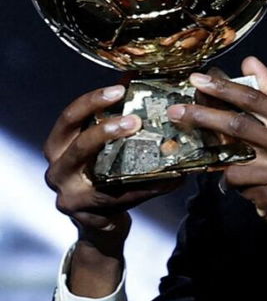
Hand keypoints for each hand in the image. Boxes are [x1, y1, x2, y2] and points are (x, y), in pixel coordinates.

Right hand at [44, 85, 183, 255]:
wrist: (98, 223)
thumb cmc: (100, 174)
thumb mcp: (99, 146)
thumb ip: (112, 117)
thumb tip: (136, 77)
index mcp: (57, 146)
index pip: (68, 118)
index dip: (91, 102)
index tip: (119, 89)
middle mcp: (57, 170)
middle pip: (78, 146)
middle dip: (106, 130)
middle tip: (135, 120)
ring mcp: (71, 196)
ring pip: (101, 175)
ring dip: (132, 161)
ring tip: (159, 148)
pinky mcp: (91, 216)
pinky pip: (127, 198)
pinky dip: (152, 187)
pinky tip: (175, 178)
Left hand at [166, 56, 266, 236]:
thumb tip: (250, 61)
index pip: (255, 99)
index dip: (223, 87)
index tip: (197, 78)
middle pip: (237, 126)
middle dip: (203, 116)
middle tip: (176, 111)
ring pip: (232, 160)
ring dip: (218, 160)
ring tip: (214, 160)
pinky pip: (237, 185)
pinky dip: (232, 182)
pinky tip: (242, 183)